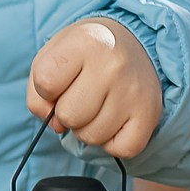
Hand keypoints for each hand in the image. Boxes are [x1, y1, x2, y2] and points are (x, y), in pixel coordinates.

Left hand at [28, 18, 160, 159]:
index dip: (45, 89)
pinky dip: (112, 143)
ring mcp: (134, 91)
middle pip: (69, 115)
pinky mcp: (150, 114)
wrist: (131, 44)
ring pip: (92, 136)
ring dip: (87, 128)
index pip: (45, 82)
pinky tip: (113, 121)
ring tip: (96, 106)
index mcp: (86, 41)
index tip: (59, 80)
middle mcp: (114, 65)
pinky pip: (122, 149)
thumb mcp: (51, 56)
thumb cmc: (84, 55)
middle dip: (66, 113)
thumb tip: (54, 125)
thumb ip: (39, 92)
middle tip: (79, 96)